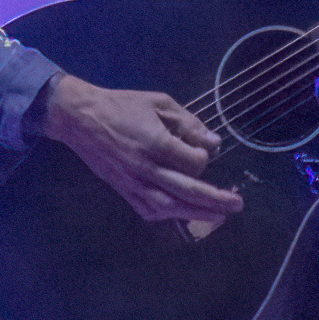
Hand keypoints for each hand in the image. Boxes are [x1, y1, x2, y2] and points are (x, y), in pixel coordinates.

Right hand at [40, 74, 243, 226]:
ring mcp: (133, 183)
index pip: (193, 163)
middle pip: (187, 192)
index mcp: (156, 144)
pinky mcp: (123, 190)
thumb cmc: (121, 106)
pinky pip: (149, 211)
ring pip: (170, 207)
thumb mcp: (159, 103)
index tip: (202, 150)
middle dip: (216, 200)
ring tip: (219, 217)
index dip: (204, 158)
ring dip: (197, 214)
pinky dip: (169, 215)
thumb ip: (189, 123)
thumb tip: (214, 143)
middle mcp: (146, 168)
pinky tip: (183, 214)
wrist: (81, 118)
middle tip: (237, 204)